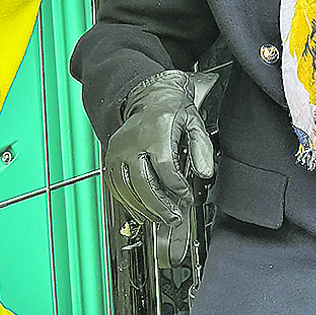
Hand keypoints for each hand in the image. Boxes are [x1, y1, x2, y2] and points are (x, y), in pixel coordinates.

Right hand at [106, 70, 213, 267]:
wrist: (148, 96)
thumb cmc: (171, 109)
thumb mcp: (194, 122)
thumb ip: (202, 148)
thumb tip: (205, 172)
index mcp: (155, 131)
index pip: (165, 168)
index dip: (178, 188)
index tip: (188, 197)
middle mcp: (133, 142)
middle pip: (144, 183)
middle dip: (161, 206)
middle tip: (174, 217)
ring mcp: (118, 151)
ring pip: (127, 189)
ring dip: (145, 208)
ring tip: (161, 218)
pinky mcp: (110, 158)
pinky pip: (116, 186)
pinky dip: (129, 202)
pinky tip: (142, 211)